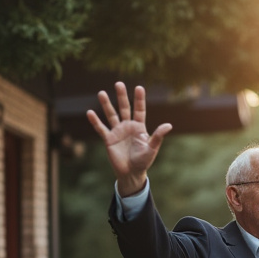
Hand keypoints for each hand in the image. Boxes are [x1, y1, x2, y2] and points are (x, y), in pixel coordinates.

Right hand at [86, 82, 172, 196]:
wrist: (131, 173)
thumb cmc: (144, 161)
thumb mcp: (152, 148)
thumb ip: (158, 136)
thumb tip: (169, 125)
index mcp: (139, 127)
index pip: (140, 110)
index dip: (139, 99)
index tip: (139, 87)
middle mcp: (128, 126)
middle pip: (124, 108)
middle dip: (122, 96)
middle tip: (118, 83)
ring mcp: (117, 132)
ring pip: (111, 115)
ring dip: (106, 105)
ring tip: (101, 93)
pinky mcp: (109, 139)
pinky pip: (101, 129)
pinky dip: (95, 122)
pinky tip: (89, 113)